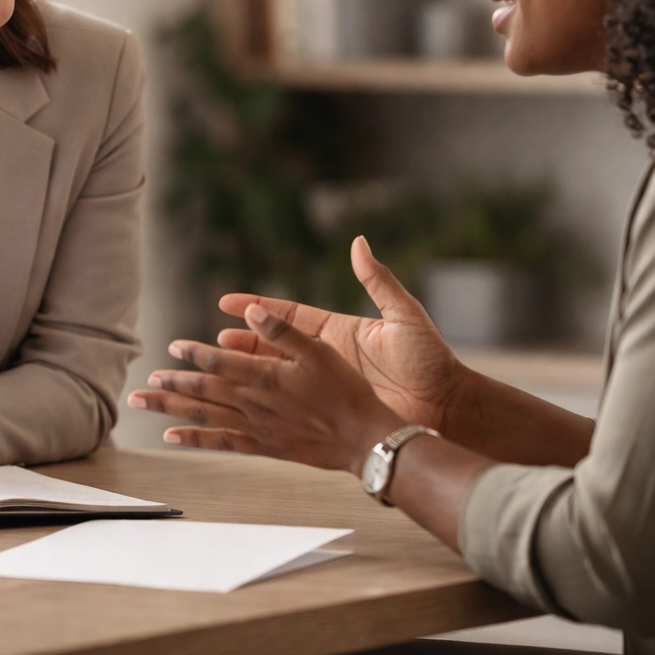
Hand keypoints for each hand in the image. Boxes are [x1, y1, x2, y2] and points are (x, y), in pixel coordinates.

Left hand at [129, 303, 406, 475]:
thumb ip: (284, 332)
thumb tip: (252, 311)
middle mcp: (254, 403)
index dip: (193, 354)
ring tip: (142, 404)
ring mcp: (256, 427)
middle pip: (202, 392)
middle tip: (145, 383)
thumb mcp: (321, 351)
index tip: (173, 346)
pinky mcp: (263, 446)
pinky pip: (220, 443)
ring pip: (203, 416)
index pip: (218, 363)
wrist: (363, 439)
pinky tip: (172, 437)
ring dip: (170, 409)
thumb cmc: (347, 391)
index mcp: (266, 376)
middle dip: (170, 386)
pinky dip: (193, 439)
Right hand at [218, 236, 469, 430]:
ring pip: (277, 379)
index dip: (257, 308)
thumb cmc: (431, 360)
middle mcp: (329, 357)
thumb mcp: (404, 315)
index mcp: (340, 331)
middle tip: (206, 344)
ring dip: (245, 376)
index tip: (226, 303)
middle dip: (240, 345)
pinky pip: (295, 409)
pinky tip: (241, 412)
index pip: (288, 316)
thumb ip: (379, 280)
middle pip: (273, 347)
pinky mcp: (336, 411)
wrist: (448, 405)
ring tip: (212, 375)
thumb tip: (358, 242)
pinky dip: (268, 408)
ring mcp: (330, 385)